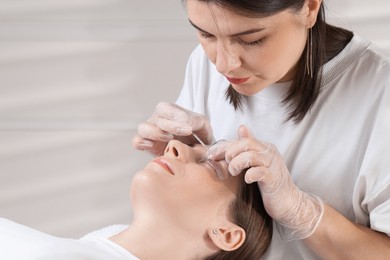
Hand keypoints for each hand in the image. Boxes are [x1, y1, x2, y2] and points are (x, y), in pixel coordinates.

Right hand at [132, 102, 212, 155]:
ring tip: (170, 139)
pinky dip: (141, 143)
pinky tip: (154, 146)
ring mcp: (151, 133)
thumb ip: (196, 121)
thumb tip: (187, 123)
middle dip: (171, 126)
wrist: (197, 151)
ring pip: (143, 128)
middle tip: (187, 132)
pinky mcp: (148, 146)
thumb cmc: (198, 134)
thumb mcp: (202, 125)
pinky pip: (137, 142)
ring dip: (156, 133)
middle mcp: (157, 120)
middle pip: (156, 118)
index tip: (189, 127)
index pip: (164, 107)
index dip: (174, 115)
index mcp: (169, 111)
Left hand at [207, 125, 323, 240]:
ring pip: (251, 156)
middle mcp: (269, 153)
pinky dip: (249, 175)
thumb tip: (241, 127)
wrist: (288, 203)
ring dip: (236, 163)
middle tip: (223, 163)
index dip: (223, 146)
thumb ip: (248, 148)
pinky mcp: (274, 180)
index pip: (241, 139)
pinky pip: (259, 172)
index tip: (211, 155)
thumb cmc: (269, 183)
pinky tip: (246, 180)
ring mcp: (273, 166)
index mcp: (264, 148)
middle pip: (246, 143)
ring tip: (233, 172)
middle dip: (229, 152)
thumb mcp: (257, 162)